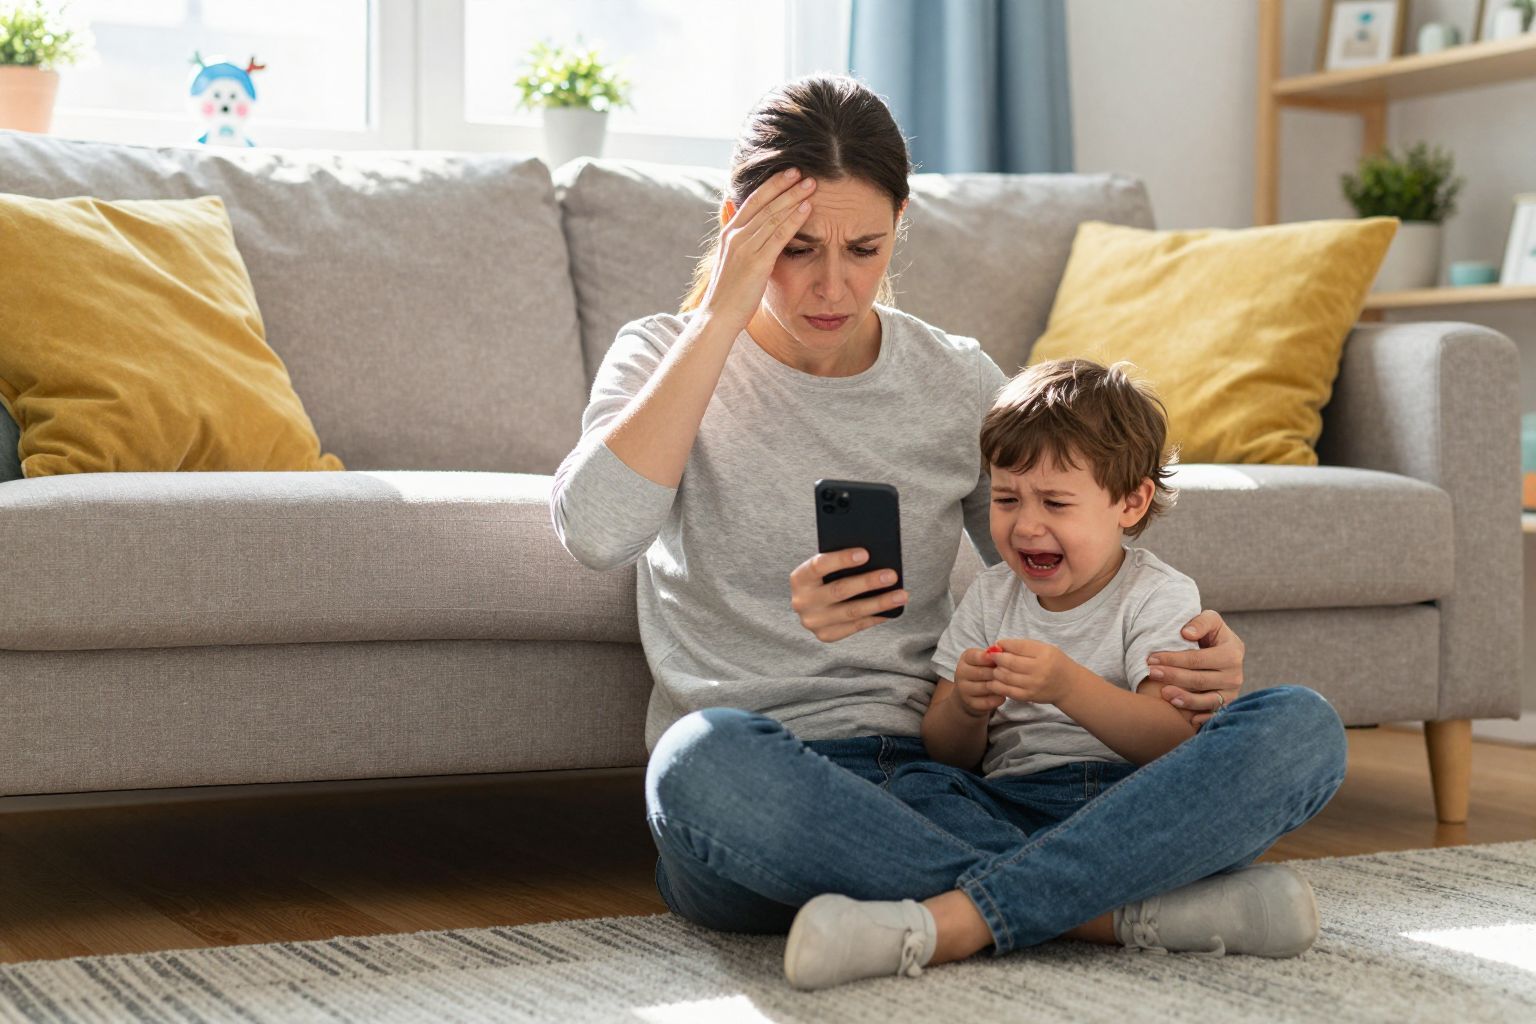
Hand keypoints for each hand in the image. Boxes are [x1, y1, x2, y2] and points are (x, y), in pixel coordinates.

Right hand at [699, 167, 817, 329]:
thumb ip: (738, 238)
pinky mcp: (756, 262)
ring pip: (773, 215)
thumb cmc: (729, 292)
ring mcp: (745, 248)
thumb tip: (740, 217)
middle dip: (786, 186)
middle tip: (806, 173)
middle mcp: (735, 236)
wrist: (718, 317)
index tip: (789, 173)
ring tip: (812, 186)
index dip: (772, 185)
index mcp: (729, 233)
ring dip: (794, 198)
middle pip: (764, 203)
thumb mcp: (731, 260)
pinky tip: (807, 209)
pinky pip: (779, 235)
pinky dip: (794, 219)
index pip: (752, 200)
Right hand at [789, 547, 909, 641]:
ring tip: (901, 595)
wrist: (810, 604)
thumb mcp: (824, 568)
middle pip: (839, 590)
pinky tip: (892, 610)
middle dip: (868, 582)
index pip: (819, 566)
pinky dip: (876, 617)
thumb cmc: (824, 577)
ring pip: (852, 612)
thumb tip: (876, 558)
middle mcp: (802, 602)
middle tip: (891, 575)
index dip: (842, 559)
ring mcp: (814, 621)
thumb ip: (839, 563)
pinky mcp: (826, 635)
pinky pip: (856, 626)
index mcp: (799, 578)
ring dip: (880, 603)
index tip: (866, 553)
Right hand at [952, 647, 1005, 716]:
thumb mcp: (984, 659)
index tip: (1002, 658)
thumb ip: (993, 655)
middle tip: (1012, 673)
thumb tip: (1004, 652)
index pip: (976, 656)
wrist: (968, 693)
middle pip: (982, 672)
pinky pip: (988, 701)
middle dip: (999, 673)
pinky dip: (999, 698)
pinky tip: (1004, 694)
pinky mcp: (970, 703)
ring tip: (1010, 684)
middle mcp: (961, 673)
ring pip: (986, 687)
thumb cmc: (983, 671)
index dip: (991, 657)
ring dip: (1000, 686)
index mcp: (965, 659)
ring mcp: (964, 690)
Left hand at [988, 639, 1079, 705]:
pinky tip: (994, 680)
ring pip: (1006, 677)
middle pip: (1009, 662)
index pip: (1018, 646)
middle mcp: (1040, 670)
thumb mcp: (1044, 649)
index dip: (1004, 645)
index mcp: (1044, 654)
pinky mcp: (1029, 696)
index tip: (997, 644)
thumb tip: (999, 645)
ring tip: (995, 667)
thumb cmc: (1054, 663)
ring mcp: (1034, 685)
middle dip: (996, 658)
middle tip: (992, 656)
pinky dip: (997, 685)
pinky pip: (1007, 691)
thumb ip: (1023, 646)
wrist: (1068, 685)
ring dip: (996, 671)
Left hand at [1150, 609, 1244, 724]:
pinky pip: (1214, 715)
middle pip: (1200, 680)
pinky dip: (1202, 718)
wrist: (1219, 651)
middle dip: (1173, 677)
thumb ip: (1201, 622)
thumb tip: (1186, 634)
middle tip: (1152, 674)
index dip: (1173, 659)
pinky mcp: (1227, 705)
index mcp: (1233, 652)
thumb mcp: (1210, 619)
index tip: (1151, 659)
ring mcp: (1232, 692)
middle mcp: (1235, 675)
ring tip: (1165, 694)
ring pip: (1207, 700)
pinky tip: (1187, 720)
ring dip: (1185, 699)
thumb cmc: (1210, 634)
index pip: (1197, 659)